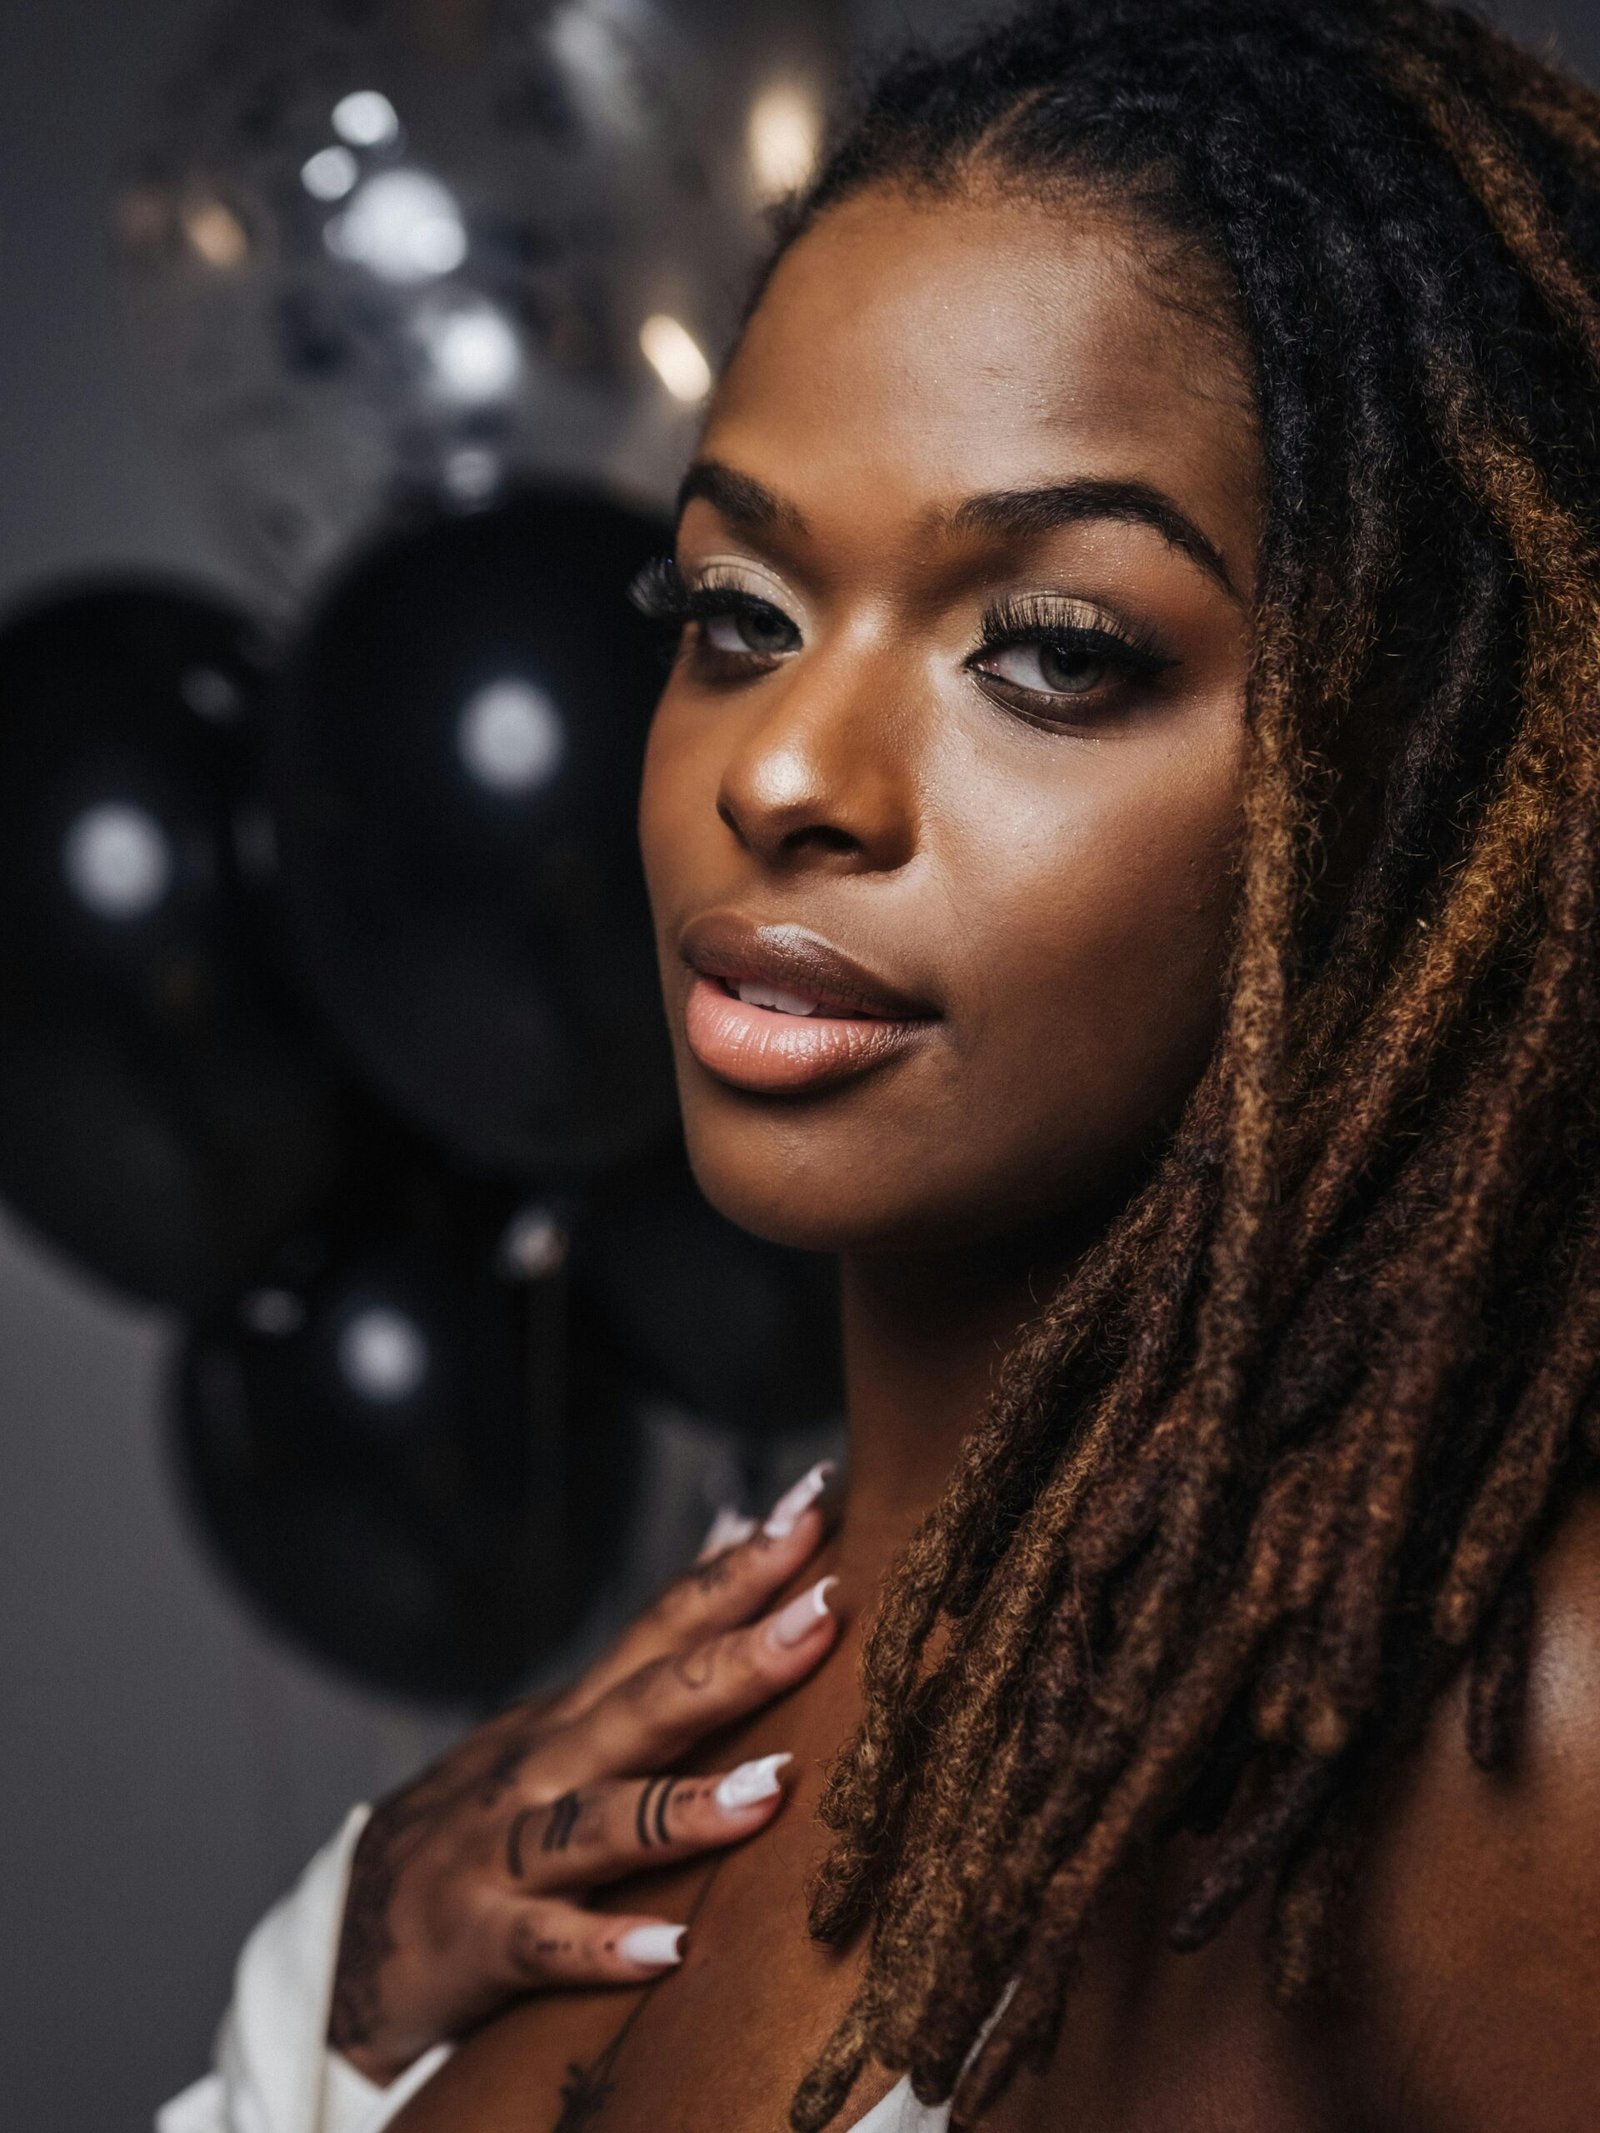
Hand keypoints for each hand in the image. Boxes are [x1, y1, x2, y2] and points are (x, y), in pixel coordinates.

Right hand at [327, 1463, 838, 2083]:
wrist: (343, 1941)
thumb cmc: (485, 1825)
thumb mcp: (563, 1731)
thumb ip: (651, 1661)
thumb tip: (734, 1549)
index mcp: (577, 1715)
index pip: (667, 1622)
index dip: (743, 1563)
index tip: (817, 1500)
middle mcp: (544, 1767)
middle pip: (649, 1701)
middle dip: (740, 1655)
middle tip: (827, 1610)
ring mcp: (505, 1851)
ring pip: (600, 1820)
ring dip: (687, 1805)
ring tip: (773, 1788)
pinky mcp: (478, 1942)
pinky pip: (545, 1945)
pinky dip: (601, 1944)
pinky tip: (669, 1949)